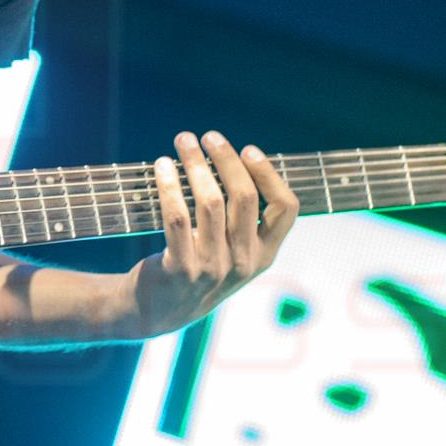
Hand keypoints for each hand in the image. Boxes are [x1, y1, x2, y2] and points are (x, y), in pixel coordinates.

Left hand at [124, 131, 297, 337]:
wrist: (158, 310)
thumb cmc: (198, 266)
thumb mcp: (232, 252)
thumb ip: (242, 219)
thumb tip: (236, 158)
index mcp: (263, 255)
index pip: (286, 209)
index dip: (270, 174)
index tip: (248, 149)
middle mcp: (243, 262)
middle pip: (245, 197)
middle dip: (226, 158)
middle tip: (209, 136)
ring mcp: (213, 268)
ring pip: (210, 202)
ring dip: (195, 164)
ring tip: (183, 141)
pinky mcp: (181, 270)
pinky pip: (177, 217)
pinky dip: (169, 185)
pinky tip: (162, 166)